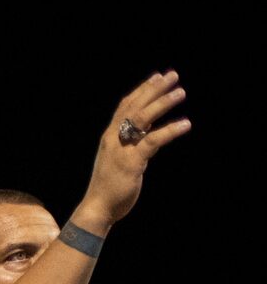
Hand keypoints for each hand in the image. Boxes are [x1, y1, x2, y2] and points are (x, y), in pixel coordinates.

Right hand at [80, 70, 189, 226]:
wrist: (97, 207)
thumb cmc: (109, 186)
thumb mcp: (118, 159)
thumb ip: (129, 144)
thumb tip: (144, 134)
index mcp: (110, 137)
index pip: (125, 106)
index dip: (141, 90)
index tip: (157, 76)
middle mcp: (114, 138)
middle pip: (134, 107)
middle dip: (153, 89)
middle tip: (172, 75)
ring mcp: (121, 149)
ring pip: (141, 119)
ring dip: (162, 104)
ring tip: (180, 92)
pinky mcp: (131, 162)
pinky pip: (153, 141)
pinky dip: (170, 131)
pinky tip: (185, 124)